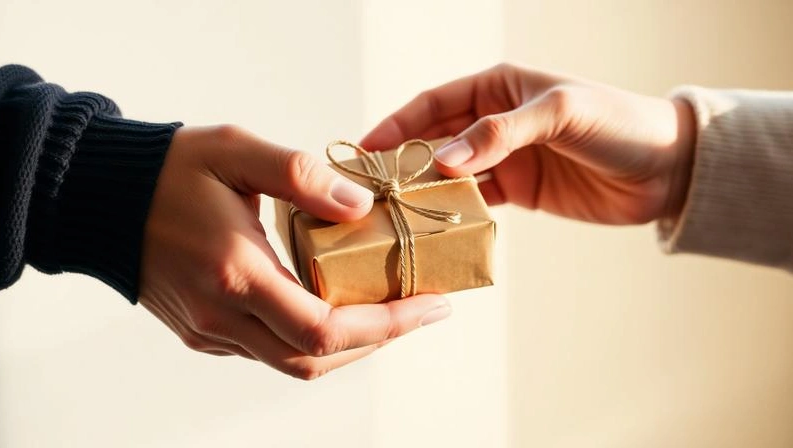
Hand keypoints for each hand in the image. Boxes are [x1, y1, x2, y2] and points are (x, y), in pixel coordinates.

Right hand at [139, 126, 450, 379]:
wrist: (97, 199)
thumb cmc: (166, 171)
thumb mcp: (236, 153)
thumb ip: (302, 176)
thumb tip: (360, 206)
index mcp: (236, 276)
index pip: (326, 332)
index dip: (389, 326)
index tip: (431, 305)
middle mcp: (223, 318)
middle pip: (318, 361)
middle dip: (380, 339)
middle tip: (420, 307)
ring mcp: (210, 332)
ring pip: (295, 364)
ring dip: (350, 344)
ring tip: (389, 308)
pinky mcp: (202, 333)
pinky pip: (269, 352)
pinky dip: (313, 340)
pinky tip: (336, 308)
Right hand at [361, 63, 695, 223]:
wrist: (668, 169)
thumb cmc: (618, 123)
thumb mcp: (560, 113)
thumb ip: (501, 133)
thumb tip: (443, 161)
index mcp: (498, 87)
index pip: (433, 104)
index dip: (396, 125)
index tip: (363, 151)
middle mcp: (495, 121)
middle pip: (435, 141)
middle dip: (402, 163)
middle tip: (368, 190)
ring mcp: (506, 159)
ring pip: (450, 175)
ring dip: (424, 192)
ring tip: (392, 214)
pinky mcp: (520, 191)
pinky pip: (477, 202)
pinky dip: (454, 214)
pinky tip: (434, 227)